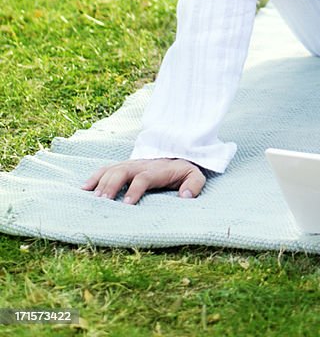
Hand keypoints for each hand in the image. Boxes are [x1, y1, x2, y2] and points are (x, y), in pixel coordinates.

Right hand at [81, 158, 205, 204]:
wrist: (177, 154)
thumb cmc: (183, 171)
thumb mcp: (195, 175)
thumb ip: (194, 185)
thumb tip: (185, 197)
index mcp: (158, 169)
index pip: (144, 177)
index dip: (135, 189)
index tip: (126, 204)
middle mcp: (141, 164)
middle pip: (123, 170)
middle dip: (112, 185)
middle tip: (103, 202)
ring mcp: (131, 164)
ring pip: (112, 169)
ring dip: (101, 183)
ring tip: (93, 200)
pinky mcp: (123, 166)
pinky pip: (106, 169)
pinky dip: (95, 177)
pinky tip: (84, 189)